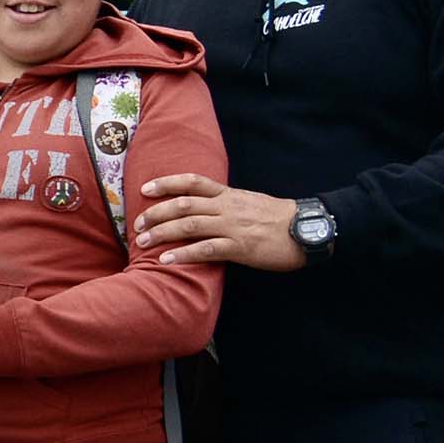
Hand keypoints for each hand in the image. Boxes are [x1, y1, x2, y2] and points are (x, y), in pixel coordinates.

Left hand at [135, 172, 304, 271]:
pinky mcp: (240, 248)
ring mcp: (232, 227)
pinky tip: (167, 261)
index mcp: (228, 195)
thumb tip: (203, 208)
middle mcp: (226, 207)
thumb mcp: (248, 202)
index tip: (145, 188)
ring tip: (143, 243)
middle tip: (137, 224)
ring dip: (163, 233)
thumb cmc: (277, 219)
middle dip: (156, 213)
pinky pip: (207, 250)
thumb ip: (225, 204)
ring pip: (190, 225)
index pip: (192, 181)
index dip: (167, 183)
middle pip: (183, 204)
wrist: (305, 230)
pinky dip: (184, 255)